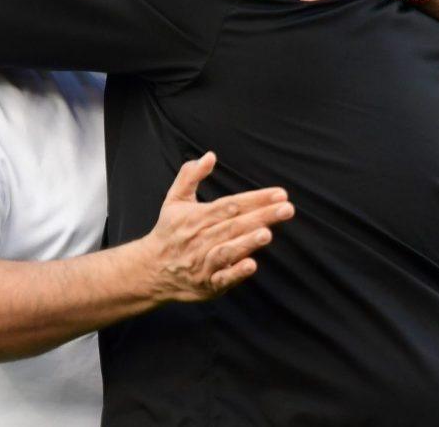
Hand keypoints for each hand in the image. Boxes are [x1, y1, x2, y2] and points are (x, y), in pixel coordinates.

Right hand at [139, 152, 293, 302]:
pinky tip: (251, 265)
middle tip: (287, 208)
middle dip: (261, 216)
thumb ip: (190, 176)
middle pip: (234, 225)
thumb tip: (209, 156)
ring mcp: (203, 262)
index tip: (280, 194)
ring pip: (227, 250)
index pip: (230, 205)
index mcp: (197, 217)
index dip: (255, 199)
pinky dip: (235, 272)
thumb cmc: (169, 231)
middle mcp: (201, 238)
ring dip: (247, 242)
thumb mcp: (175, 200)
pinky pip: (221, 278)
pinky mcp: (207, 283)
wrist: (151, 269)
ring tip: (267, 233)